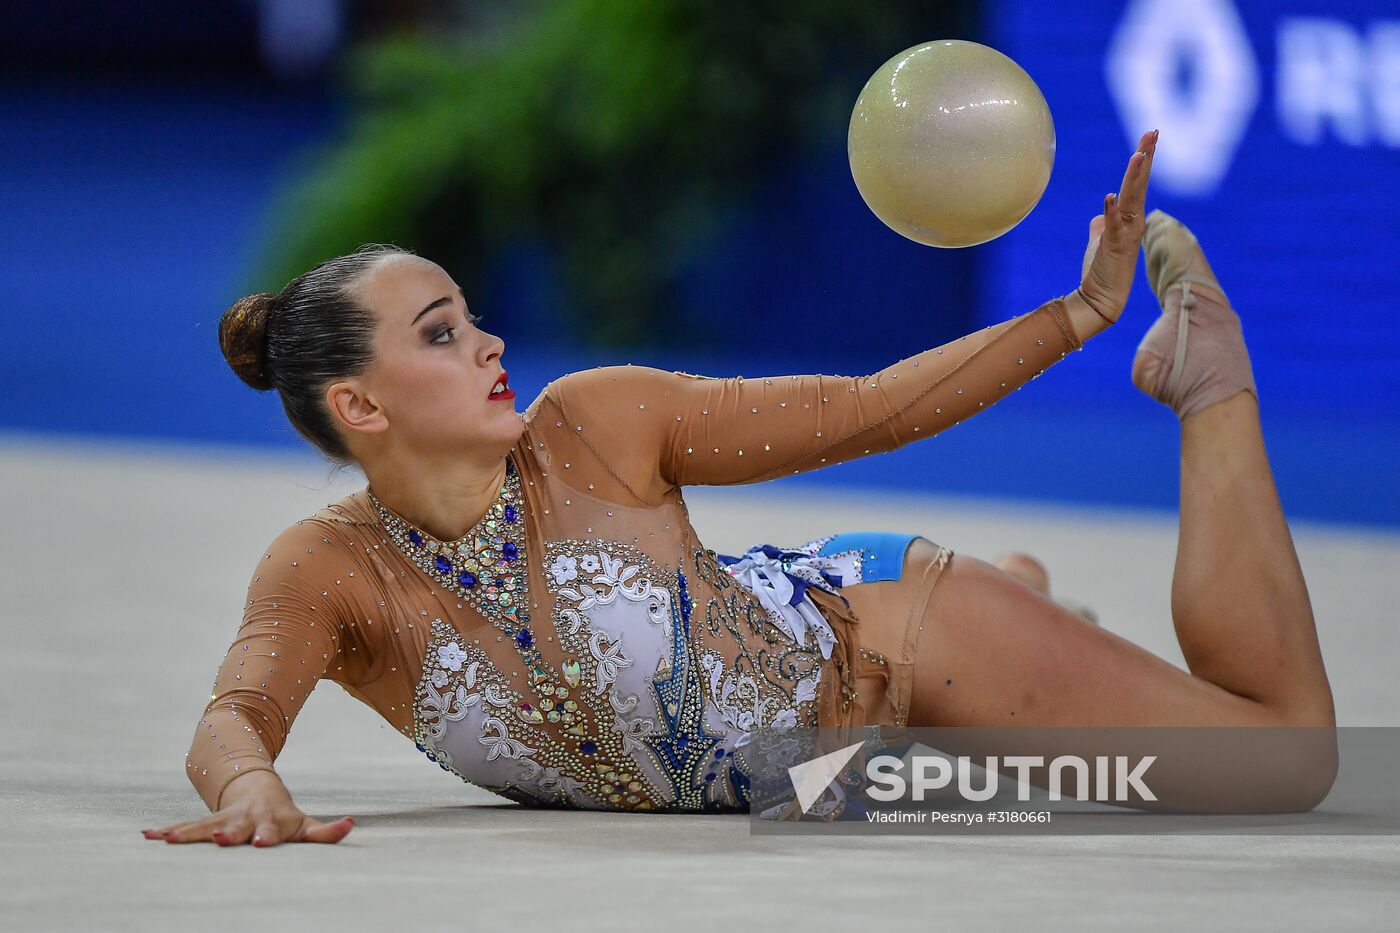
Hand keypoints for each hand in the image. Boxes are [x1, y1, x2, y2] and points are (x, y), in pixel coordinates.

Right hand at [141, 770, 353, 846]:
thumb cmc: (283, 817)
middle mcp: (244, 820)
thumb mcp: (305, 825)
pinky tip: (147, 836)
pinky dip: (168, 832)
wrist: (258, 791)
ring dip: (186, 833)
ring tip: (163, 839)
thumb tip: (350, 824)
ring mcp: (223, 819)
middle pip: (235, 827)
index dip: (267, 836)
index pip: (271, 831)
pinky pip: (186, 828)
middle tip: (221, 839)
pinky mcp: (206, 822)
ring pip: (203, 826)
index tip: (261, 843)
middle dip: (227, 833)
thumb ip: (326, 831)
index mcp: (270, 822)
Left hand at [1077, 129, 1158, 323]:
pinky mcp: (1115, 248)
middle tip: (1153, 132)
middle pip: (1140, 184)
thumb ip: (1102, 224)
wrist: (1100, 299)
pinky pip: (1113, 226)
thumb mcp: (1100, 240)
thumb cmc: (1102, 271)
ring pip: (1132, 199)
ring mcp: (1126, 234)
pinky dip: (1112, 212)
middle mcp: (1133, 222)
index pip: (1138, 183)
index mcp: (1130, 217)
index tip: (1150, 136)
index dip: (1143, 160)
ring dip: (1134, 178)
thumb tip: (1101, 212)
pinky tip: (1110, 197)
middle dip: (1146, 157)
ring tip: (1139, 155)